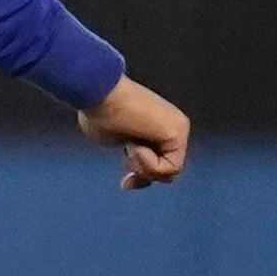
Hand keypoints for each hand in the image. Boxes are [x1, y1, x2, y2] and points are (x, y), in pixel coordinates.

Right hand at [79, 74, 189, 189]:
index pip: (160, 165)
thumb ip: (131, 157)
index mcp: (159, 127)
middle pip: (166, 172)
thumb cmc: (99, 112)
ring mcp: (178, 128)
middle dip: (142, 173)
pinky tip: (136, 146)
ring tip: (129, 145)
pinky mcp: (178, 131)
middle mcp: (173, 126)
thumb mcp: (115, 142)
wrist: (99, 94)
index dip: (142, 177)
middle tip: (127, 159)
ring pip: (168, 173)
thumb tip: (133, 178)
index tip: (125, 182)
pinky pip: (169, 168)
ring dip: (143, 166)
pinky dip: (149, 164)